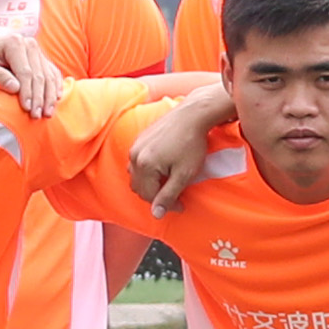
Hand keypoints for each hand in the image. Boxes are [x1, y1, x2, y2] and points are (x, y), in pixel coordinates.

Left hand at [0, 24, 64, 115]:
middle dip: (39, 98)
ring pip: (49, 76)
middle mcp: (28, 44)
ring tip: (47, 114)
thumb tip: (15, 88)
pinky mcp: (40, 58)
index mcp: (14, 43)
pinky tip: (55, 100)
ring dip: (49, 96)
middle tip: (36, 116)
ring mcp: (36, 51)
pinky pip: (52, 73)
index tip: (26, 109)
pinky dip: (55, 87)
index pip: (25, 72)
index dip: (27, 92)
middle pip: (39, 75)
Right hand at [127, 85, 235, 209]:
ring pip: (136, 175)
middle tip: (175, 197)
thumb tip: (156, 214)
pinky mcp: (140, 139)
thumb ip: (169, 195)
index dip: (166, 205)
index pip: (149, 196)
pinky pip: (137, 162)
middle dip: (155, 196)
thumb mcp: (184, 174)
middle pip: (139, 187)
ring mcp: (136, 146)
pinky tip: (164, 169)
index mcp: (144, 166)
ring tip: (168, 184)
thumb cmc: (191, 143)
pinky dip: (147, 171)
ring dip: (149, 184)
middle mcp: (135, 156)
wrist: (193, 114)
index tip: (182, 205)